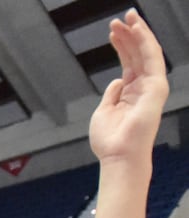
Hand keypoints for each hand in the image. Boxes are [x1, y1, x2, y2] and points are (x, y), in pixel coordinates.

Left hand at [88, 11, 167, 165]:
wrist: (118, 155)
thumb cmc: (110, 140)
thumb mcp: (104, 111)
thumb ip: (112, 93)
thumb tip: (118, 79)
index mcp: (131, 92)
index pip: (129, 62)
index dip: (122, 45)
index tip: (113, 31)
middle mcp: (144, 87)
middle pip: (137, 54)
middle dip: (129, 34)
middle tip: (119, 18)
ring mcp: (152, 86)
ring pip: (146, 53)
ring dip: (137, 34)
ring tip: (126, 18)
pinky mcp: (156, 87)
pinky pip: (152, 58)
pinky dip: (144, 42)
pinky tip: (136, 29)